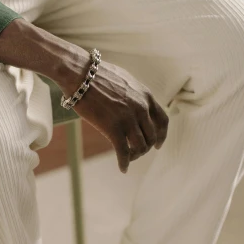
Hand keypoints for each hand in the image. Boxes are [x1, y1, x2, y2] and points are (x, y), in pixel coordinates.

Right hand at [58, 51, 168, 173]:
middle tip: (136, 152)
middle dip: (145, 147)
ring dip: (135, 155)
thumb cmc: (98, 76)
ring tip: (128, 158)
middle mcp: (141, 108)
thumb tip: (135, 104)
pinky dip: (124, 163)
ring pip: (140, 146)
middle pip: (151, 137)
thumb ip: (135, 95)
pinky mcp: (113, 128)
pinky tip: (123, 168)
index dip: (162, 136)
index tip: (157, 145)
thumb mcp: (125, 81)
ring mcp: (128, 119)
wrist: (80, 74)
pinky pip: (124, 152)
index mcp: (146, 96)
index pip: (163, 121)